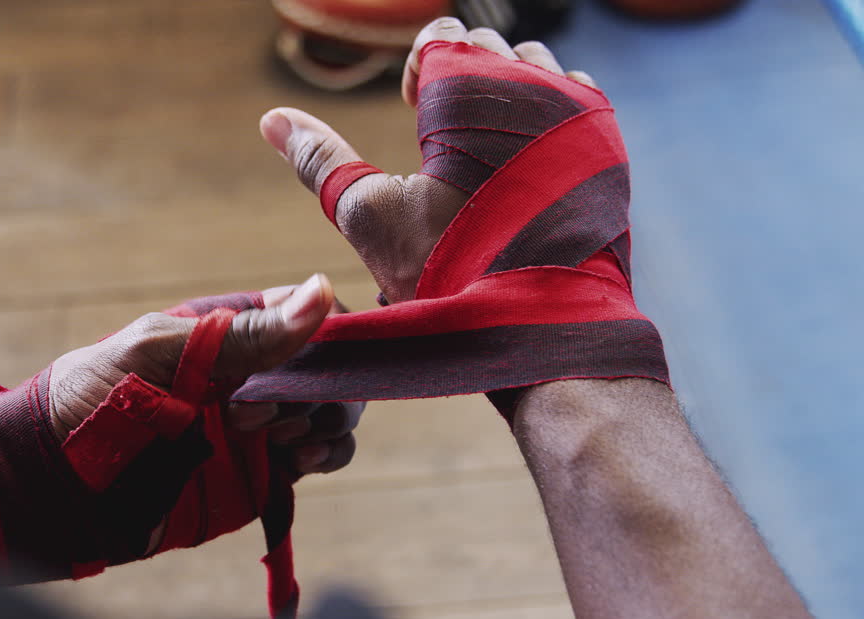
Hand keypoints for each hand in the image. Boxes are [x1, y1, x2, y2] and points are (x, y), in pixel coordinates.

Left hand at [48, 275, 363, 474]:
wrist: (57, 483)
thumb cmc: (93, 398)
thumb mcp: (160, 354)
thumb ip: (243, 334)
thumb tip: (322, 290)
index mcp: (231, 330)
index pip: (309, 313)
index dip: (330, 331)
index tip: (320, 358)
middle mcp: (255, 374)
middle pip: (330, 367)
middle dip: (321, 386)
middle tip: (265, 410)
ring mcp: (263, 424)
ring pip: (332, 412)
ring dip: (324, 420)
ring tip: (277, 437)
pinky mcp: (263, 471)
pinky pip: (321, 457)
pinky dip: (327, 454)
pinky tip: (297, 459)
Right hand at [257, 18, 598, 302]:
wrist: (539, 323)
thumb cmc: (448, 270)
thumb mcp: (371, 217)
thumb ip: (321, 161)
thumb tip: (273, 120)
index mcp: (470, 88)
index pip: (444, 33)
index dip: (420, 65)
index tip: (411, 103)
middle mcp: (531, 85)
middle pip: (489, 47)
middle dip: (460, 76)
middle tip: (440, 135)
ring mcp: (576, 112)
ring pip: (535, 67)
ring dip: (504, 91)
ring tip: (479, 147)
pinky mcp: (607, 145)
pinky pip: (575, 99)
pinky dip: (546, 115)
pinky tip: (522, 161)